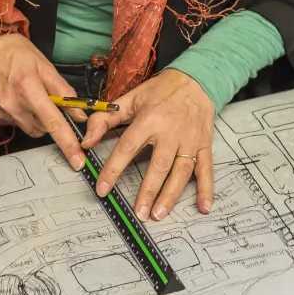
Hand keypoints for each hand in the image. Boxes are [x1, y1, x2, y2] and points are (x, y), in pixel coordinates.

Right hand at [0, 33, 83, 167]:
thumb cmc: (13, 50)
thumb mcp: (44, 65)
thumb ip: (64, 91)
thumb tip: (79, 113)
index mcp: (28, 89)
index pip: (53, 123)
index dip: (68, 144)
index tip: (77, 161)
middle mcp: (10, 104)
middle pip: (40, 129)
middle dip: (46, 118)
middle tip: (41, 99)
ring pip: (24, 127)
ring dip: (28, 116)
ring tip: (20, 93)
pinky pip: (7, 123)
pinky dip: (12, 113)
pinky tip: (6, 96)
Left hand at [80, 69, 214, 221]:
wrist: (196, 79)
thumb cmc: (161, 91)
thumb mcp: (130, 99)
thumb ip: (105, 119)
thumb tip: (86, 141)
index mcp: (149, 119)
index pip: (127, 148)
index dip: (113, 169)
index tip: (103, 188)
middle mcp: (171, 132)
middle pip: (158, 166)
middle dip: (148, 191)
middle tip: (139, 212)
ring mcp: (189, 140)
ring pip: (181, 171)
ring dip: (170, 195)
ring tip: (159, 214)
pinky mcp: (204, 145)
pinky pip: (206, 169)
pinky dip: (206, 189)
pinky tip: (204, 207)